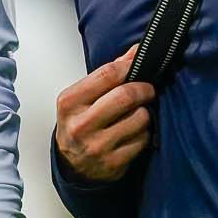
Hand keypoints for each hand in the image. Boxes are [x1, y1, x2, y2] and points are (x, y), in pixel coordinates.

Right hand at [53, 45, 154, 182]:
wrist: (73, 166)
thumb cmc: (79, 124)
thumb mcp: (82, 98)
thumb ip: (107, 74)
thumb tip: (136, 52)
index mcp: (70, 102)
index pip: (107, 74)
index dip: (129, 67)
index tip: (137, 67)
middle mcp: (81, 125)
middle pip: (125, 96)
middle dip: (144, 89)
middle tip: (148, 89)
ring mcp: (97, 146)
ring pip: (139, 118)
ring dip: (145, 113)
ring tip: (138, 113)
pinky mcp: (114, 162)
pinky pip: (143, 139)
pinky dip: (145, 133)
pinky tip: (135, 132)